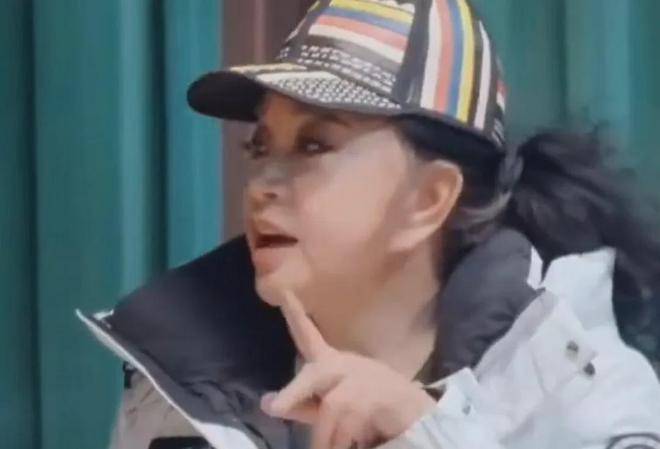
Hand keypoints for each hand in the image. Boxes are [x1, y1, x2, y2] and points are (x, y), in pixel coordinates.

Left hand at [260, 291, 437, 448]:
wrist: (413, 415)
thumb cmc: (364, 408)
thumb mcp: (328, 406)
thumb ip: (300, 404)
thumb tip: (266, 403)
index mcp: (331, 362)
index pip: (309, 337)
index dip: (295, 316)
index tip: (283, 293)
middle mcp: (345, 364)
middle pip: (314, 375)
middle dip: (295, 392)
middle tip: (277, 408)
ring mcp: (363, 378)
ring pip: (332, 408)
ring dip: (327, 436)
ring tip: (329, 447)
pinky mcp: (379, 395)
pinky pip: (351, 422)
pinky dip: (344, 440)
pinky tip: (354, 443)